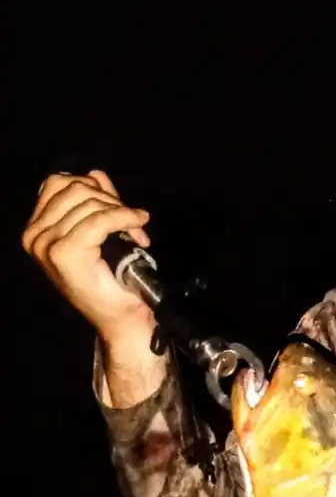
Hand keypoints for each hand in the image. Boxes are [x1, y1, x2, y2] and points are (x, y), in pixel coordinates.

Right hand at [22, 170, 157, 347]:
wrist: (121, 320)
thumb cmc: (111, 283)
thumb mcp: (99, 234)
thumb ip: (95, 202)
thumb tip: (96, 175)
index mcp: (36, 229)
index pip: (59, 184)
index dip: (94, 187)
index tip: (120, 207)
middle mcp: (35, 236)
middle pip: (75, 189)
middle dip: (111, 200)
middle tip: (134, 221)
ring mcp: (47, 245)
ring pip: (89, 203)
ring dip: (121, 211)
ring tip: (137, 231)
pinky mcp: (66, 253)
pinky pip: (100, 220)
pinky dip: (124, 218)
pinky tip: (139, 228)